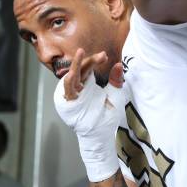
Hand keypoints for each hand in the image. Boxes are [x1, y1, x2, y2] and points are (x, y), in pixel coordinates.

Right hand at [53, 49, 127, 181]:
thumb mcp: (114, 95)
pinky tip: (72, 74)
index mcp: (87, 83)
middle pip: (80, 69)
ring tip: (80, 54)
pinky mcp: (67, 104)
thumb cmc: (106, 116)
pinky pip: (67, 91)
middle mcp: (77, 87)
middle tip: (96, 53)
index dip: (95, 60)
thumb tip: (119, 65)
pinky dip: (68, 82)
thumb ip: (116, 80)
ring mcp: (71, 95)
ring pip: (72, 76)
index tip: (105, 55)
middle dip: (87, 60)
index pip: (88, 67)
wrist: (101, 134)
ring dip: (75, 65)